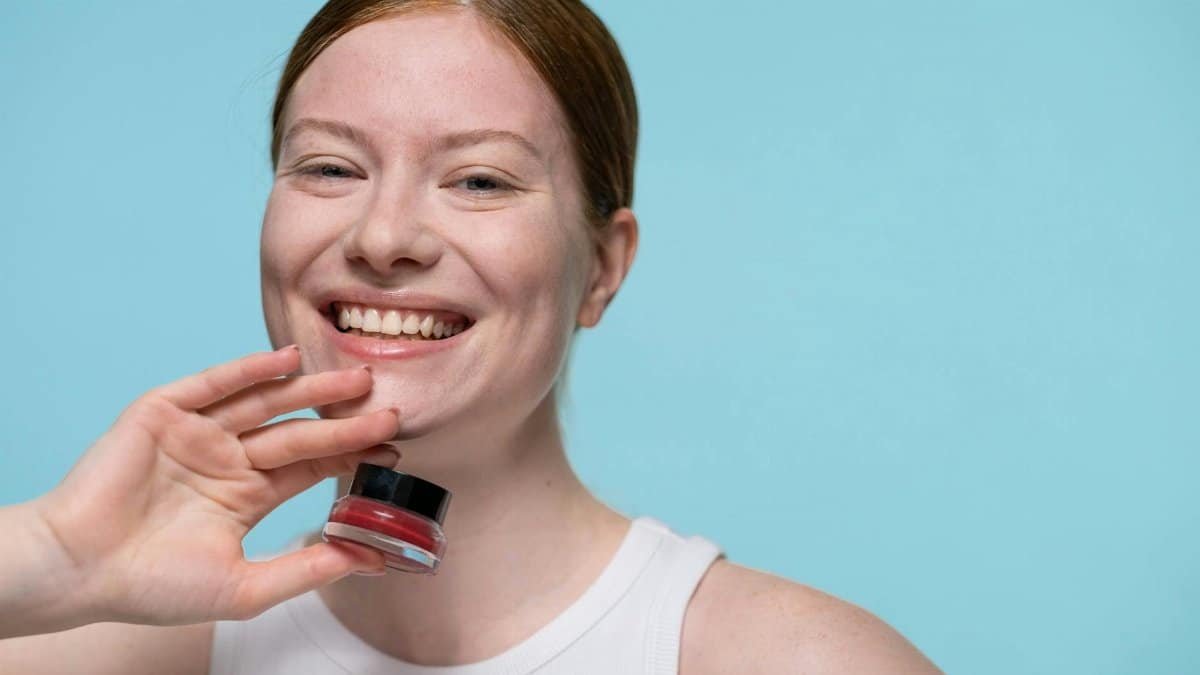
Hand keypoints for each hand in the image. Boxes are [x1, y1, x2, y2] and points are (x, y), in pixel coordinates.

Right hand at [31, 345, 399, 625]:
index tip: (395, 446)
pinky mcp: (164, 412)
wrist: (78, 571)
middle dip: (344, 420)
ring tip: (356, 378)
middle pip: (298, 431)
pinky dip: (250, 370)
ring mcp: (197, 432)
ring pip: (266, 402)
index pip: (311, 465)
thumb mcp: (244, 586)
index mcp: (246, 494)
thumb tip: (370, 560)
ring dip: (311, 389)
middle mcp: (227, 457)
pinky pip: (214, 384)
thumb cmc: (151, 586)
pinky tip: (289, 361)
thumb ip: (306, 569)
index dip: (351, 453)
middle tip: (391, 408)